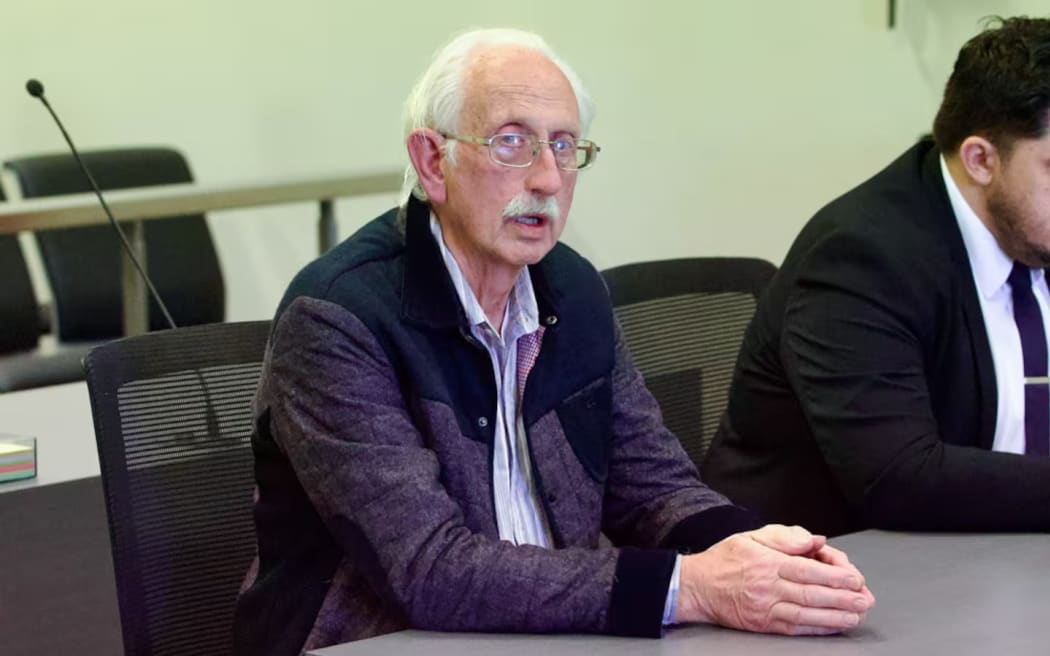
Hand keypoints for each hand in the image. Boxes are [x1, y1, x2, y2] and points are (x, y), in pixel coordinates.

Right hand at [675, 524, 874, 634]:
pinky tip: (834, 626)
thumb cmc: (725, 559)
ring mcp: (766, 608)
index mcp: (767, 562)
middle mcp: (768, 587)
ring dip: (835, 616)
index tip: (855, 578)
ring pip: (807, 613)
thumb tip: (814, 541)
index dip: (834, 575)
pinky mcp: (763, 624)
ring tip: (856, 615)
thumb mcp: (751, 536)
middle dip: (842, 597)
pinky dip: (817, 628)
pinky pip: (795, 628)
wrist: (696, 586)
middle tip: (865, 599)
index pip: (807, 570)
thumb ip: (784, 537)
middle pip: (812, 593)